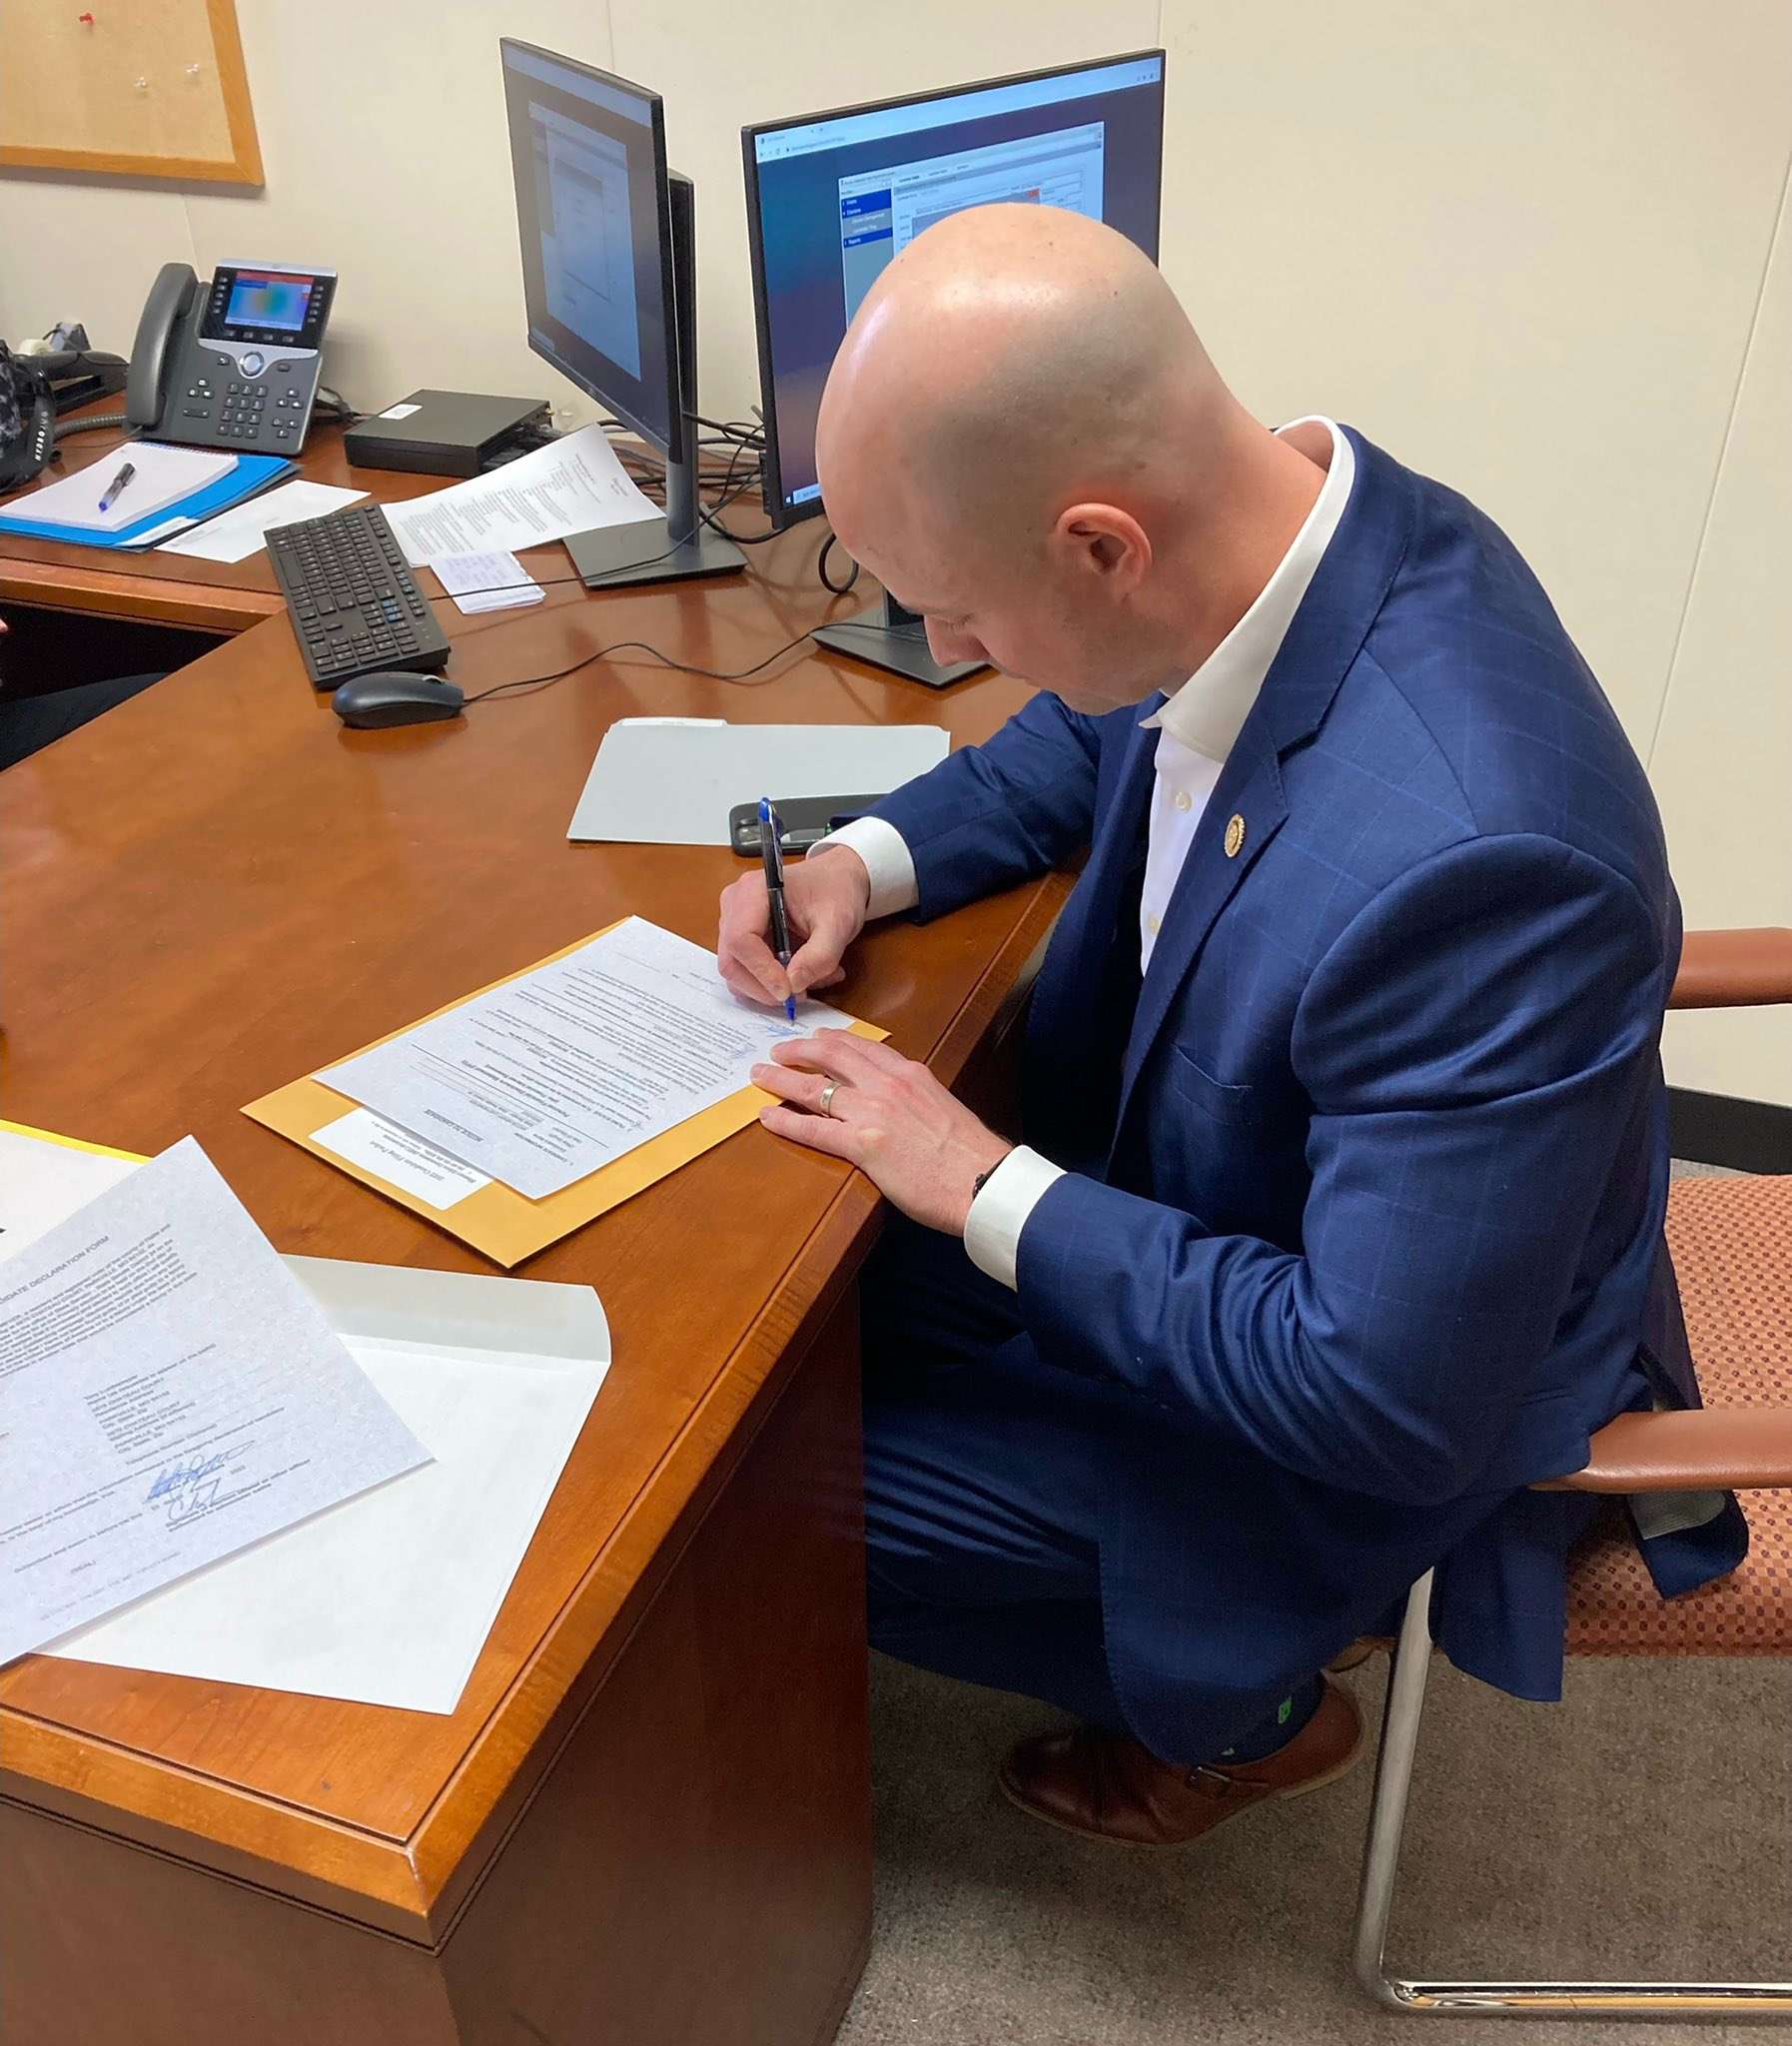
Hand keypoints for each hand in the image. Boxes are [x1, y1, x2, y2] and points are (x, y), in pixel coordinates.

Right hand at [718, 847, 870, 1008]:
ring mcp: (735, 921)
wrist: (838, 878)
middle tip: (798, 995)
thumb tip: (794, 984)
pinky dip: (772, 982)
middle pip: (732, 961)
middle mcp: (736, 905)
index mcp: (753, 891)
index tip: (788, 991)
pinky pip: (747, 970)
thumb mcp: (838, 923)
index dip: (761, 971)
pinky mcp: (743, 937)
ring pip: (738, 971)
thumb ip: (819, 956)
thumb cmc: (836, 890)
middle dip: (763, 987)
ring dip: (770, 987)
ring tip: (812, 979)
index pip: (741, 939)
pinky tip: (803, 973)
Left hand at [751, 1030, 1012, 1234]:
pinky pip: (813, 1129)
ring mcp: (872, 1113)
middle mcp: (887, 1084)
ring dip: (782, 1080)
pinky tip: (768, 1117)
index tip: (816, 1038)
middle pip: (831, 1056)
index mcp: (910, 1072)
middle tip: (778, 1051)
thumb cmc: (970, 1152)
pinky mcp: (862, 1146)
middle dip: (799, 1051)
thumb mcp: (943, 1105)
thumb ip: (916, 1096)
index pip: (862, 1046)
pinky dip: (786, 1121)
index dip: (832, 1040)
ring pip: (815, 1089)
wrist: (982, 1180)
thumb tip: (900, 1103)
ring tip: (761, 1076)